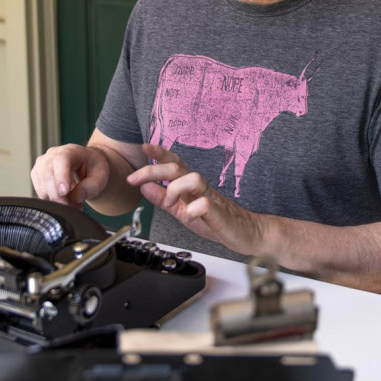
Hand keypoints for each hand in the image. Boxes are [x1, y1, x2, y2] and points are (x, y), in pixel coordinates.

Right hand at [31, 144, 109, 207]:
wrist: (87, 164)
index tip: (65, 192)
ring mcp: (42, 164)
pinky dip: (52, 200)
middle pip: (48, 175)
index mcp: (70, 150)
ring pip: (42, 186)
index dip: (61, 176)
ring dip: (56, 200)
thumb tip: (76, 197)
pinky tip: (65, 199)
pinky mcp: (37, 174)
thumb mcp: (101, 175)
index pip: (60, 160)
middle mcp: (52, 154)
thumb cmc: (93, 167)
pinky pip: (40, 191)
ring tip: (73, 203)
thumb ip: (91, 186)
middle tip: (73, 206)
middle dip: (59, 196)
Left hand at [127, 143, 263, 254]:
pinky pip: (205, 204)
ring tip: (169, 204)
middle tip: (134, 180)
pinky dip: (193, 210)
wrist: (246, 233)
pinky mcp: (219, 212)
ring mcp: (210, 197)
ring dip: (174, 189)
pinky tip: (188, 215)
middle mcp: (199, 187)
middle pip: (177, 167)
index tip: (143, 147)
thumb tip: (144, 186)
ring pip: (193, 178)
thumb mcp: (182, 210)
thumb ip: (163, 199)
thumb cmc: (215, 220)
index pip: (174, 163)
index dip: (159, 153)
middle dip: (153, 170)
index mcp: (190, 185)